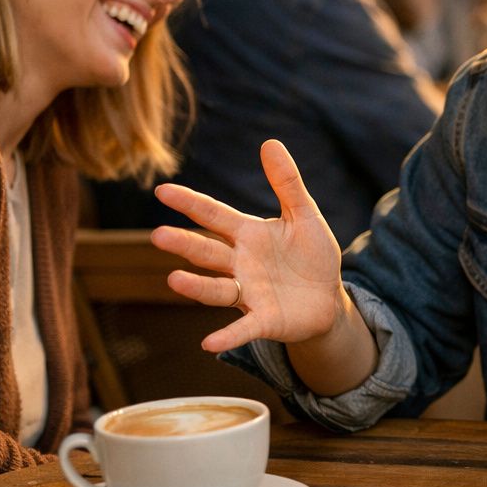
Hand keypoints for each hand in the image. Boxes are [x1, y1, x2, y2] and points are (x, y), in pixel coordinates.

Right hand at [151, 140, 343, 352]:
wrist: (328, 300)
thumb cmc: (311, 256)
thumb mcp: (305, 216)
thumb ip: (287, 183)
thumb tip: (270, 142)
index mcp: (248, 235)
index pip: (214, 216)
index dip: (190, 203)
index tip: (162, 190)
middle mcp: (240, 264)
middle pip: (208, 252)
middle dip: (185, 245)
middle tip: (158, 235)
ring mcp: (249, 293)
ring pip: (217, 288)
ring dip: (196, 286)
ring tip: (173, 279)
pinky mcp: (263, 320)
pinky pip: (243, 328)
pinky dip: (227, 336)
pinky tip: (209, 344)